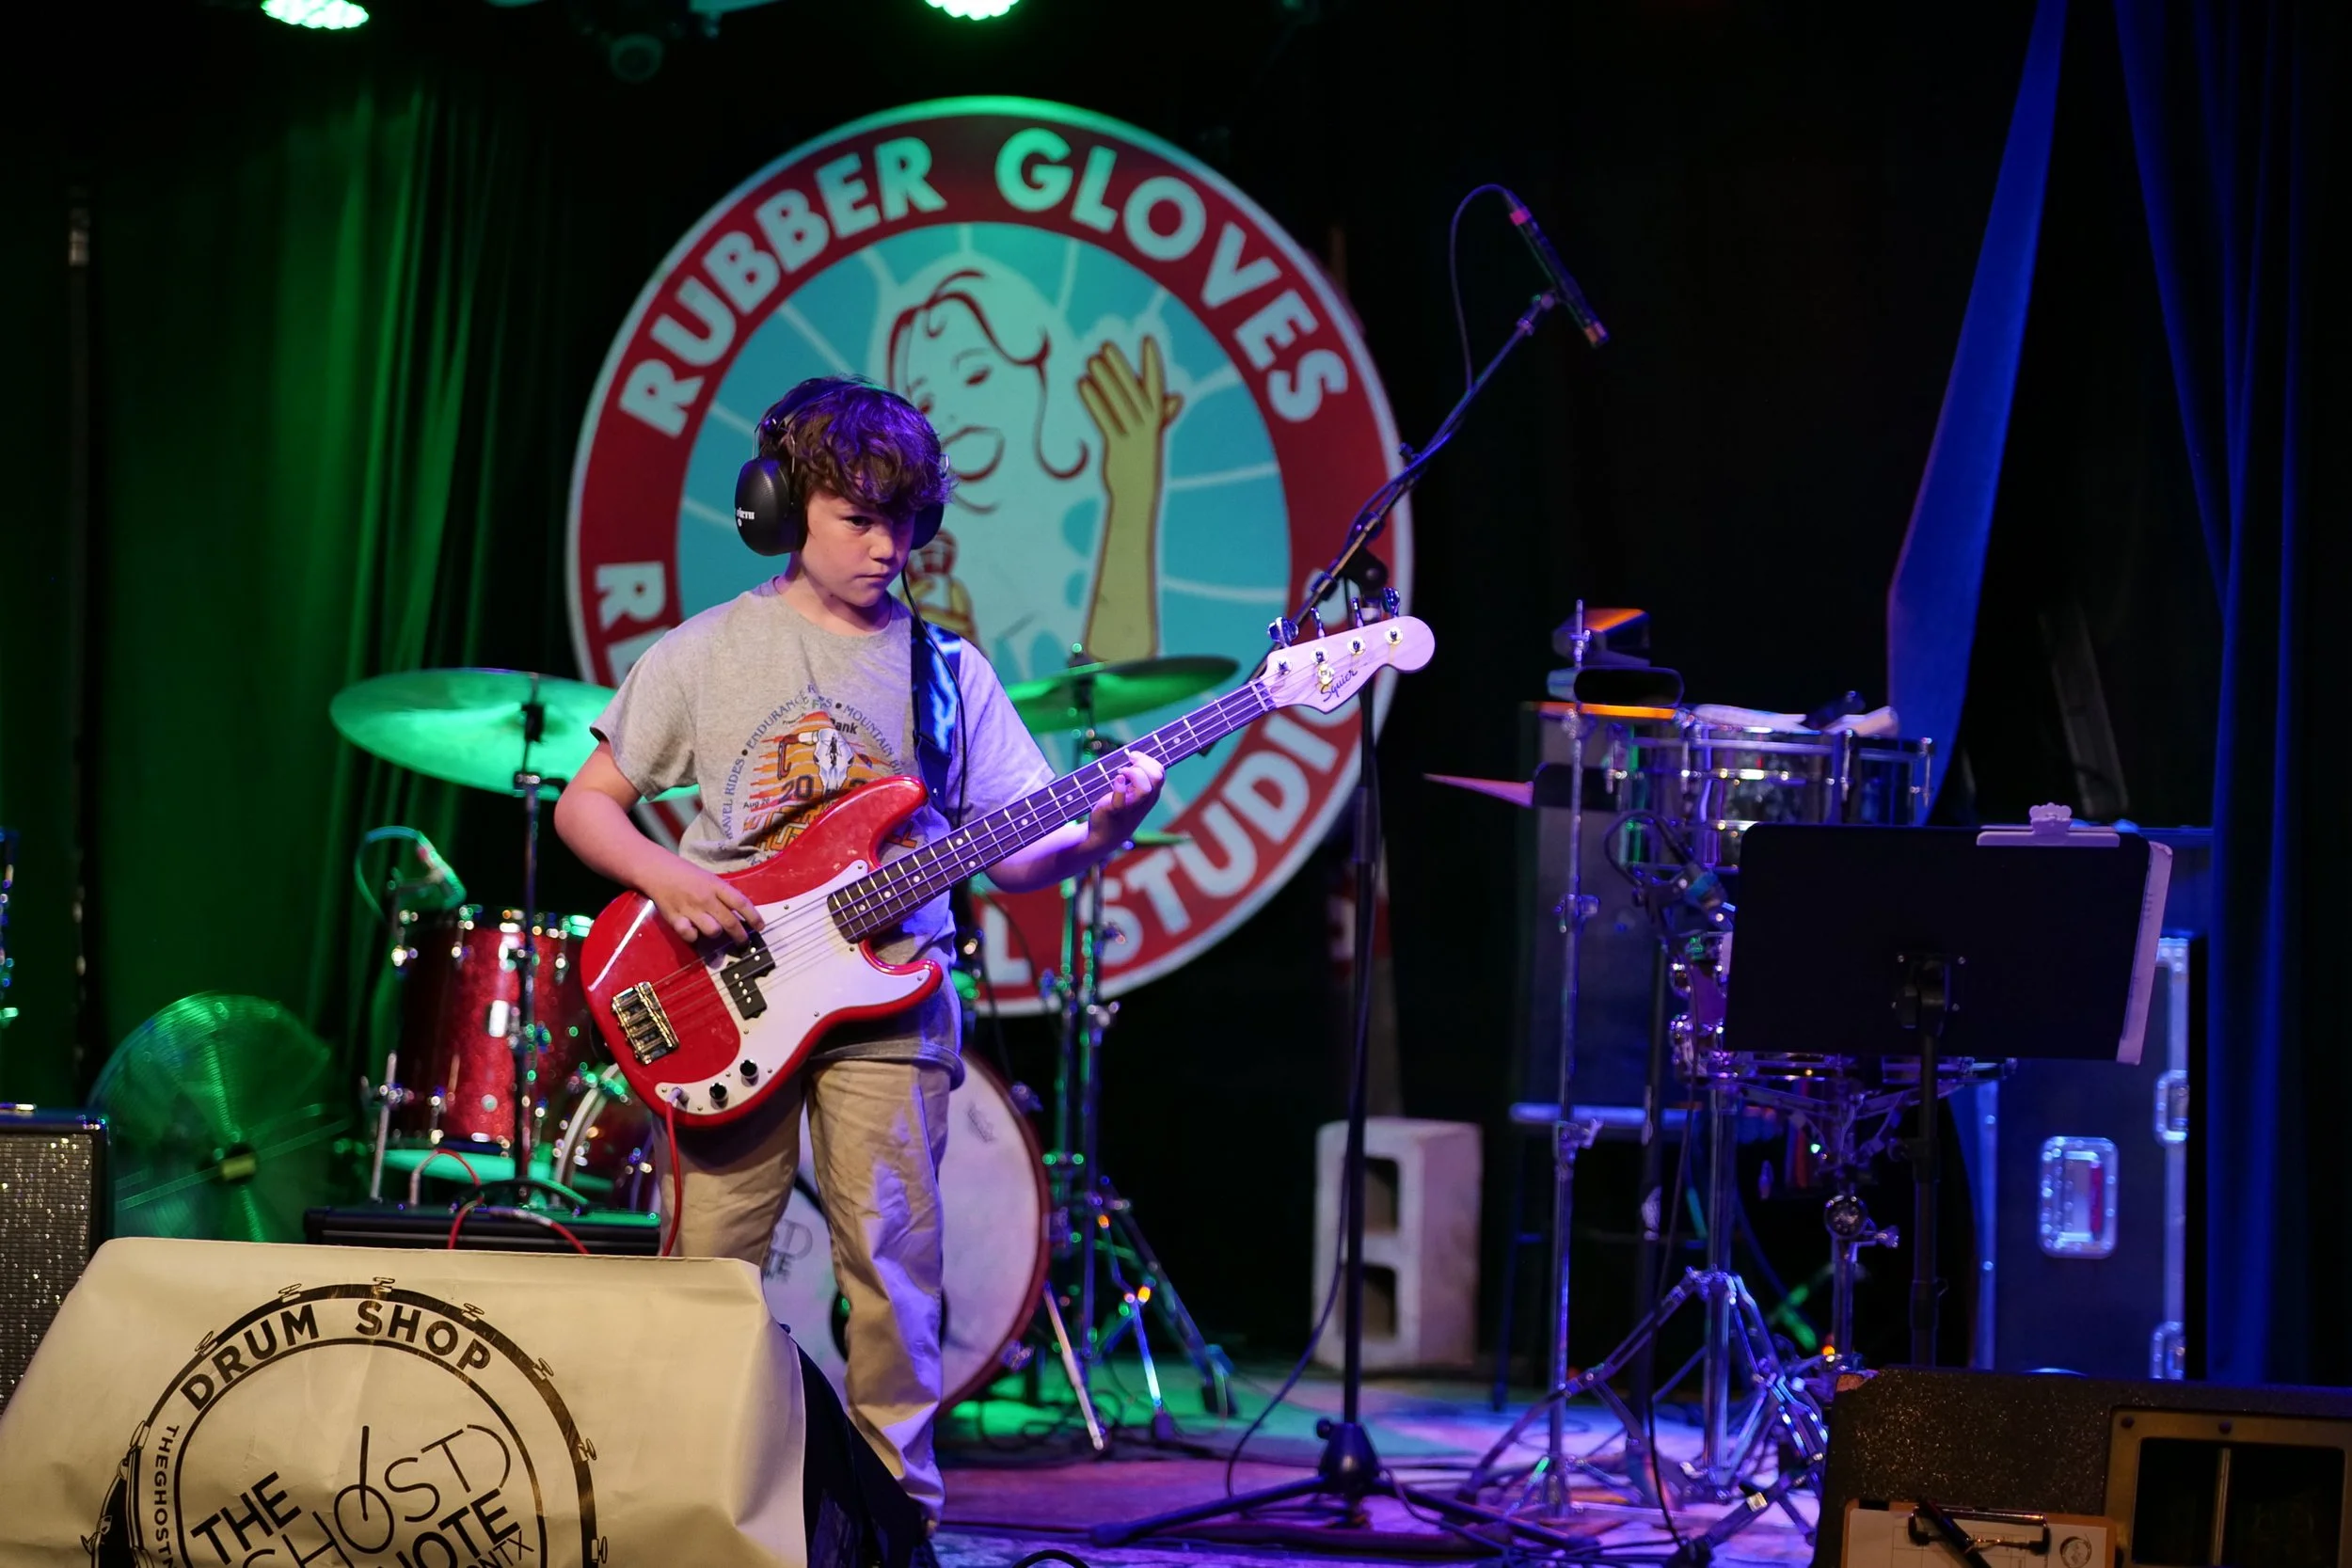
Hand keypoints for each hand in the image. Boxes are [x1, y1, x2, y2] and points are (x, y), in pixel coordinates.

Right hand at [643, 855, 760, 944]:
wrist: (656, 869)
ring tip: (716, 934)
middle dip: (740, 936)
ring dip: (717, 935)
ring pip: (713, 930)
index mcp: (716, 885)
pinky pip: (689, 935)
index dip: (754, 917)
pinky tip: (693, 932)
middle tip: (744, 943)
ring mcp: (690, 908)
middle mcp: (705, 897)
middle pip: (730, 921)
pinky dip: (694, 937)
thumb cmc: (685, 874)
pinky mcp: (674, 917)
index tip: (761, 927)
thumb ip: (722, 894)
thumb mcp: (708, 878)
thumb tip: (740, 912)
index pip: (741, 903)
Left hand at [1078, 337, 1182, 509]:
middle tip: (1106, 344)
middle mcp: (1148, 427)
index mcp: (1157, 421)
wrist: (1137, 496)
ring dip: (1105, 380)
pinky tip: (1082, 384)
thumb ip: (1164, 415)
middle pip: (1134, 391)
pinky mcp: (1118, 448)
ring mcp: (1133, 438)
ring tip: (1091, 360)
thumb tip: (1177, 396)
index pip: (1156, 386)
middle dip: (1121, 367)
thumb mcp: (1154, 437)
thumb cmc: (1143, 463)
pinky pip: (1105, 420)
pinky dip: (1094, 401)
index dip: (1152, 362)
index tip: (1147, 339)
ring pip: (1119, 403)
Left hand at [1084, 754, 1165, 853]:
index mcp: (1150, 795)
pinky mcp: (1116, 812)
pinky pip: (1121, 800)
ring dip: (1133, 775)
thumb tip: (1133, 755)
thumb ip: (1136, 777)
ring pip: (1145, 789)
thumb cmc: (1118, 809)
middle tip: (1128, 764)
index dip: (1148, 760)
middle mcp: (1145, 801)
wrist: (1104, 836)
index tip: (1132, 757)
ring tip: (1121, 773)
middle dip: (1143, 764)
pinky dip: (1119, 787)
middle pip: (1157, 778)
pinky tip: (1116, 780)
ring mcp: (1131, 808)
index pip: (1160, 772)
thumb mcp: (1132, 793)